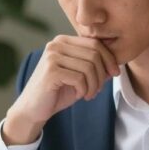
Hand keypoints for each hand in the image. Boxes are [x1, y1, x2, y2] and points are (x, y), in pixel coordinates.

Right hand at [3, 35, 119, 144]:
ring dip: (94, 85)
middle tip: (98, 90)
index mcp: (63, 41)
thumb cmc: (57, 92)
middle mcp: (56, 44)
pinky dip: (84, 90)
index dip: (109, 59)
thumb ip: (94, 67)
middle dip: (102, 74)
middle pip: (94, 54)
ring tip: (88, 94)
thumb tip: (115, 65)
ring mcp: (52, 56)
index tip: (115, 74)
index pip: (95, 43)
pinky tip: (78, 96)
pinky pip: (80, 78)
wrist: (33, 109)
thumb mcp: (79, 76)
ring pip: (89, 67)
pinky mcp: (51, 71)